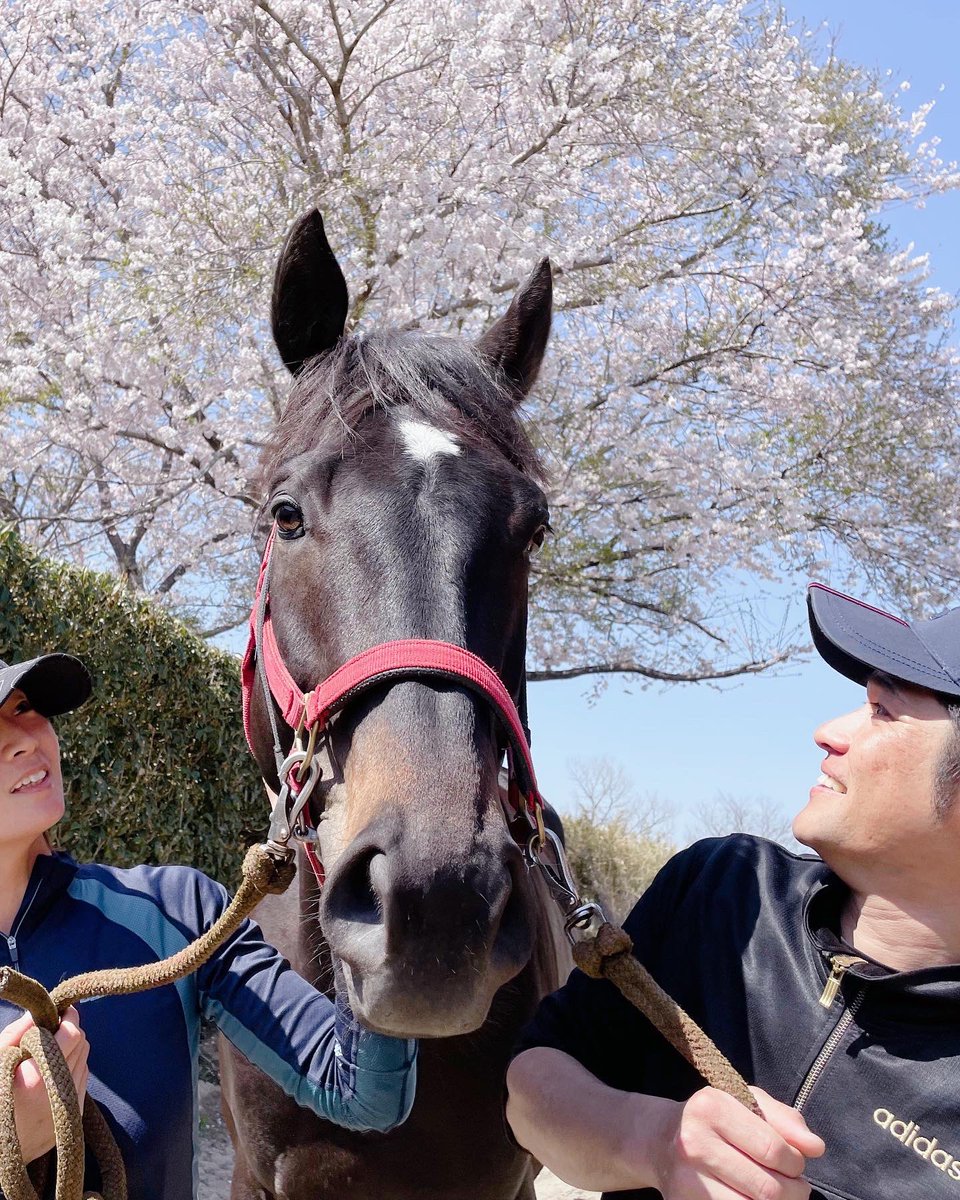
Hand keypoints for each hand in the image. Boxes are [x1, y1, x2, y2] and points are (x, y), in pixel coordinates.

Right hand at [1, 1007, 89, 1162]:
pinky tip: (54, 1074)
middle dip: (71, 1032)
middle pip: (82, 1045)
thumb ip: (16, 1034)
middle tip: (55, 1029)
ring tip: (51, 1053)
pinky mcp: (73, 1119)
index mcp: (36, 1078)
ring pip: (85, 1061)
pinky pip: (83, 1082)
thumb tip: (38, 1012)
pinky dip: (73, 1071)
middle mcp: (57, 1093)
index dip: (69, 1017)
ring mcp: (67, 1108)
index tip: (62, 1010)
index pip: (72, 1035)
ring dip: (73, 1052)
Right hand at [649, 1086, 824, 1199]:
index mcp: (711, 1107)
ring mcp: (687, 1179)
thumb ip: (784, 1119)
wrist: (660, 1140)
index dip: (797, 1163)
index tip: (797, 1163)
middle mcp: (695, 1142)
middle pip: (767, 1188)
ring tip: (778, 1195)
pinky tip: (754, 1199)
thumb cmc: (714, 1119)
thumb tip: (815, 1147)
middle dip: (793, 1192)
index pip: (774, 1149)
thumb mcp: (746, 1102)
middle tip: (794, 1186)